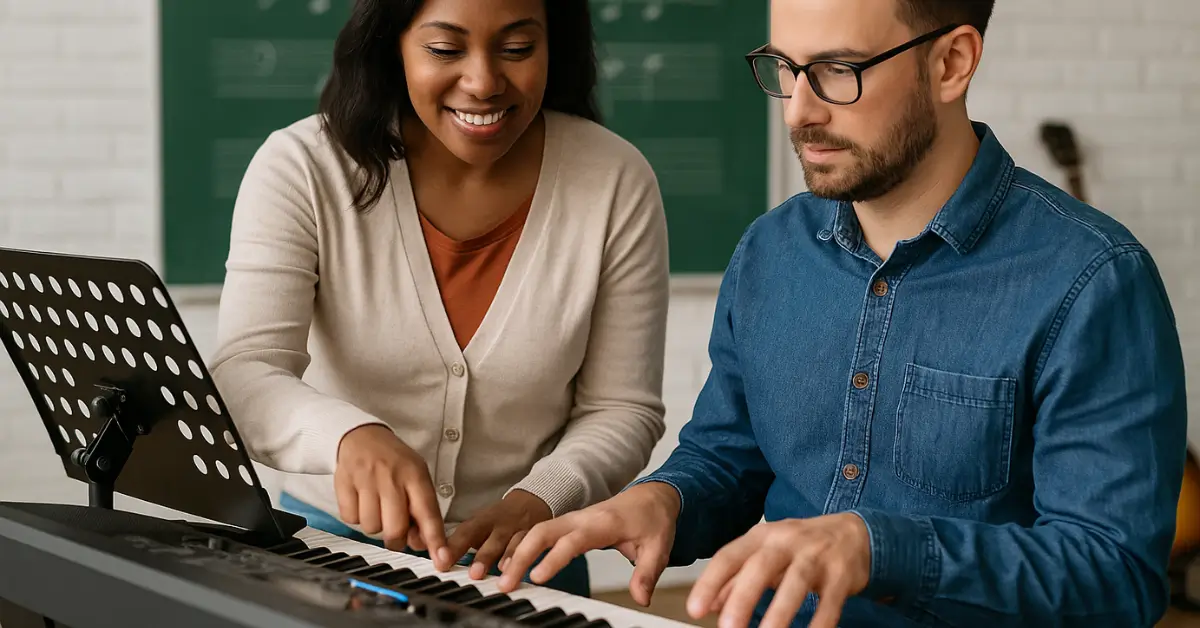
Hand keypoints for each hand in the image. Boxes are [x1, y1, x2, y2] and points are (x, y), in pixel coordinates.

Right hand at [335, 424, 449, 569]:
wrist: (362, 436)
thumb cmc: (395, 463)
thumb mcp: (416, 478)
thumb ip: (422, 510)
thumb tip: (421, 545)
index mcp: (415, 475)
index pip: (428, 513)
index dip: (435, 539)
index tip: (441, 560)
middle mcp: (391, 477)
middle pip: (395, 529)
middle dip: (397, 540)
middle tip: (396, 533)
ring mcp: (366, 479)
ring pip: (371, 528)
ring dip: (375, 526)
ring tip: (378, 508)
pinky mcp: (344, 483)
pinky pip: (350, 518)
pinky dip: (356, 516)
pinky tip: (362, 501)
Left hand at [443, 489, 551, 579]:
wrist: (531, 500)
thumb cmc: (499, 520)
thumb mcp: (479, 526)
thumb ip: (461, 543)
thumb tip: (440, 561)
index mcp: (481, 522)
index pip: (464, 534)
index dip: (453, 548)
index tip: (443, 563)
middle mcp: (498, 524)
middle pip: (490, 538)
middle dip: (482, 557)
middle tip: (474, 574)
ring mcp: (516, 529)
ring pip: (512, 542)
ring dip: (506, 558)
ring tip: (502, 574)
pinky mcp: (534, 533)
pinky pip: (531, 543)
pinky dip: (526, 554)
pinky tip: (522, 565)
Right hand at [497, 481, 680, 605]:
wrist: (651, 497)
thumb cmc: (653, 520)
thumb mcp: (659, 548)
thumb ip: (647, 573)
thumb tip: (641, 598)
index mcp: (603, 523)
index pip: (573, 540)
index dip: (554, 559)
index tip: (537, 578)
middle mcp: (582, 518)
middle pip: (543, 531)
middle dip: (521, 555)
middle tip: (506, 583)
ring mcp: (572, 519)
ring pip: (536, 531)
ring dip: (517, 553)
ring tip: (502, 579)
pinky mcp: (567, 524)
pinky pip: (539, 532)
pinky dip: (521, 547)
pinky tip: (510, 566)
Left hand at [686, 513, 870, 627]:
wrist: (853, 533)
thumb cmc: (801, 546)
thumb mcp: (766, 554)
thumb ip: (738, 577)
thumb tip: (712, 603)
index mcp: (762, 537)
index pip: (729, 556)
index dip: (710, 583)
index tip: (695, 609)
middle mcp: (787, 541)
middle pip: (760, 567)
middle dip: (742, 598)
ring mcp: (816, 556)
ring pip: (795, 583)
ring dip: (779, 613)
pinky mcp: (842, 574)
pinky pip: (830, 601)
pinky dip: (820, 622)